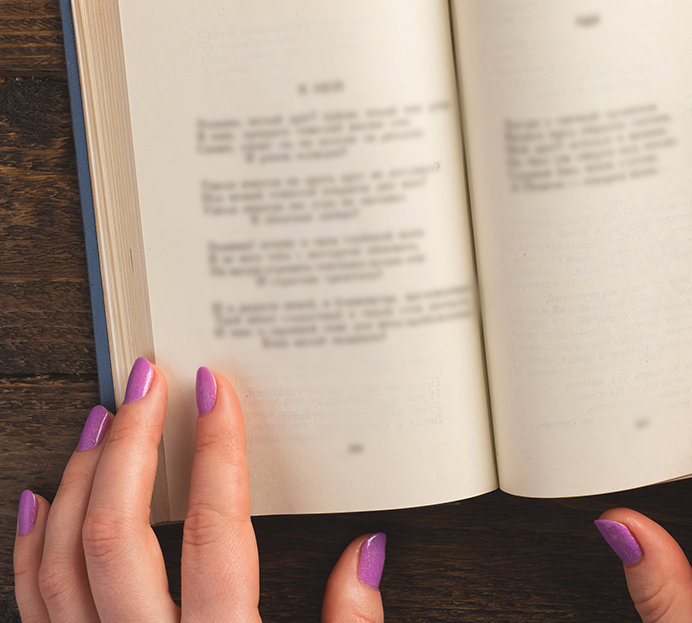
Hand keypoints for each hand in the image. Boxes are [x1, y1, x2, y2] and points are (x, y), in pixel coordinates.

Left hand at [14, 359, 385, 621]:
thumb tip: (366, 555)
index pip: (217, 533)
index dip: (219, 453)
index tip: (217, 394)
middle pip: (121, 533)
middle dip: (136, 443)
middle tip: (149, 381)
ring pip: (62, 560)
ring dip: (82, 478)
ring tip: (106, 419)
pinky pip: (30, 603)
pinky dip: (30, 542)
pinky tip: (40, 498)